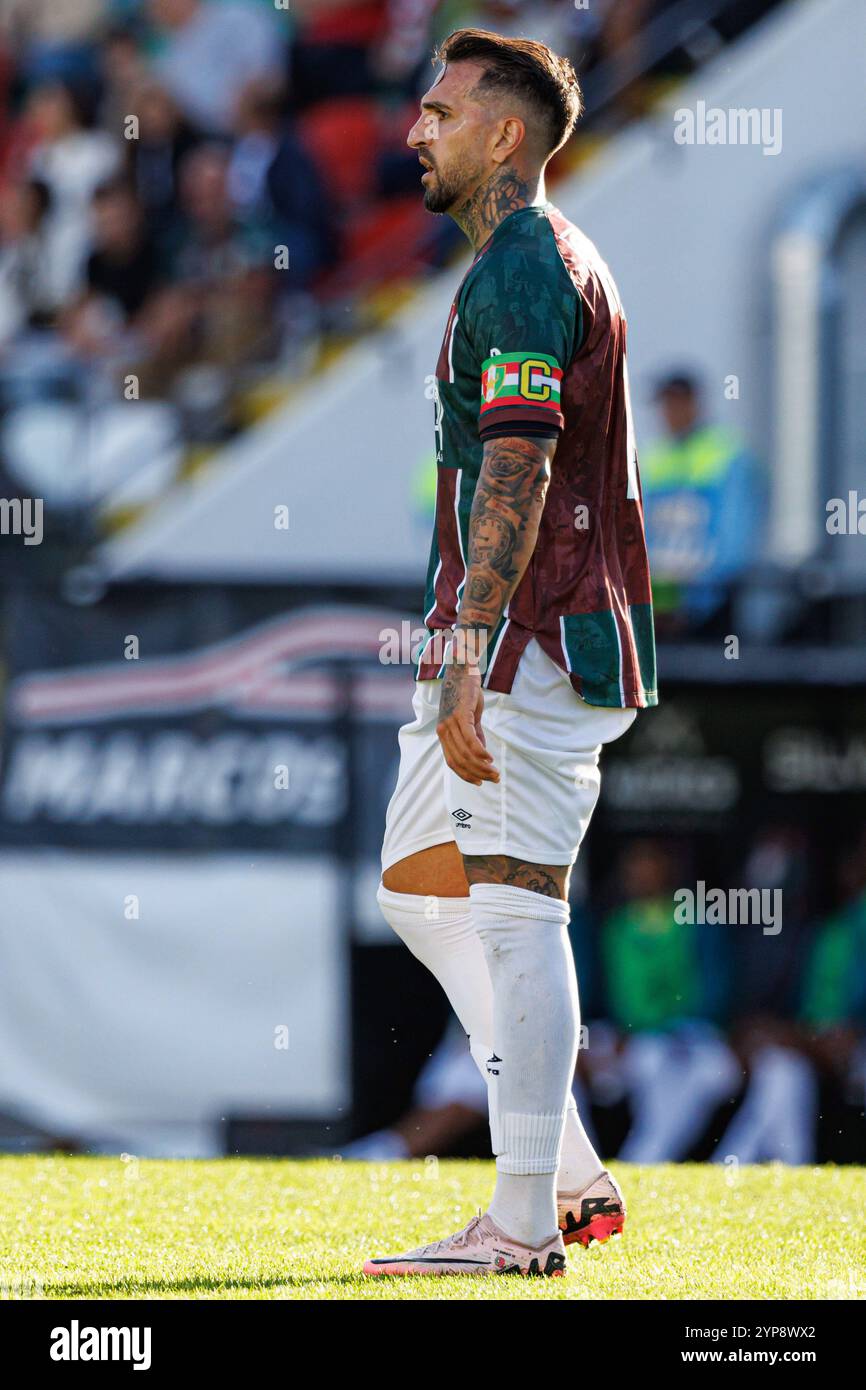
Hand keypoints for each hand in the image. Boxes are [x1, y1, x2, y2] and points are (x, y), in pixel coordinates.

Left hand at [436, 660, 498, 785]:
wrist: (462, 668)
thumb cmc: (466, 692)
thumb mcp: (470, 716)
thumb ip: (475, 735)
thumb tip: (481, 754)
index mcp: (443, 733)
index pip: (452, 762)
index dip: (466, 775)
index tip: (480, 782)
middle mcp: (443, 730)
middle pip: (459, 761)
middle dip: (477, 774)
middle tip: (494, 779)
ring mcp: (450, 723)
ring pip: (465, 753)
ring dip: (482, 766)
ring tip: (495, 772)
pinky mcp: (460, 715)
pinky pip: (470, 740)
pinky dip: (480, 752)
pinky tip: (489, 759)